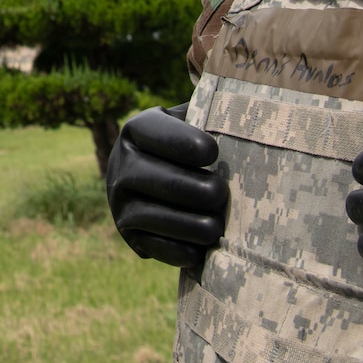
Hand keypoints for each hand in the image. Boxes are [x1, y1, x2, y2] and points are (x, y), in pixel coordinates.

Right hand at [107, 105, 227, 268]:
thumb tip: (241, 112)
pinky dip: (179, 250)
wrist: (161, 177)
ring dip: (191, 224)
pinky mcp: (130, 235)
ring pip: (154, 217)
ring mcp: (121, 202)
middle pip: (160, 180)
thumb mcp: (192, 119)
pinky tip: (202, 248)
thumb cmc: (191, 143)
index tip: (214, 154)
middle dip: (197, 190)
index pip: (158, 134)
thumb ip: (210, 112)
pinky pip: (154, 246)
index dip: (188, 145)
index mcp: (136, 130)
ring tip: (218, 225)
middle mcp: (121, 165)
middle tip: (222, 193)